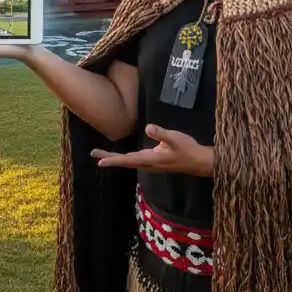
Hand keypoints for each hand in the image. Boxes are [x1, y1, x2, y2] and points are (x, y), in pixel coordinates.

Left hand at [91, 125, 213, 177]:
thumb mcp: (175, 138)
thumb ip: (161, 133)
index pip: (128, 159)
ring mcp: (151, 164)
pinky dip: (125, 159)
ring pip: (130, 162)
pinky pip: (135, 161)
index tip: (99, 161)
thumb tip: (148, 127)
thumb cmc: (187, 149)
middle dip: (109, 158)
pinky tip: (122, 157)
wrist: (198, 162)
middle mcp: (148, 163)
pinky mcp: (154, 162)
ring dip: (116, 159)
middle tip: (93, 154)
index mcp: (150, 158)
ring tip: (102, 156)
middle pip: (125, 162)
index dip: (113, 159)